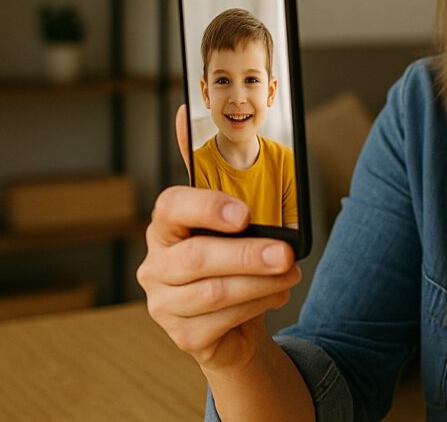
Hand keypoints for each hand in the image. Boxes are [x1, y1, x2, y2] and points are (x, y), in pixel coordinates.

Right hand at [135, 106, 300, 372]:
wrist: (233, 317)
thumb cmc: (230, 255)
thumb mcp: (227, 213)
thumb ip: (209, 166)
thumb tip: (184, 110)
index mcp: (166, 225)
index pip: (172, 207)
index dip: (207, 207)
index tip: (245, 213)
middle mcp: (156, 263)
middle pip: (198, 257)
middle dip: (249, 255)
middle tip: (287, 254)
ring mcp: (163, 303)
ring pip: (214, 292)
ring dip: (261, 283)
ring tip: (290, 273)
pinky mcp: (181, 335)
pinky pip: (221, 321)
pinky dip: (256, 307)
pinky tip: (274, 295)